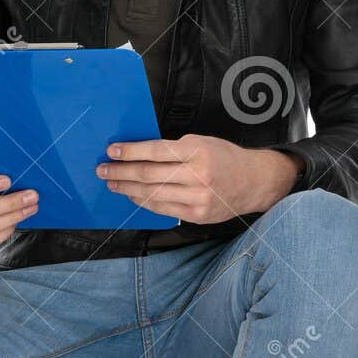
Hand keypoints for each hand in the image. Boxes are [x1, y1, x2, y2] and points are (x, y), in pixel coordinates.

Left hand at [96, 136, 301, 223]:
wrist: (254, 181)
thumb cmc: (225, 157)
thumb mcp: (202, 142)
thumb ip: (173, 148)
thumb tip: (138, 153)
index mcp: (197, 151)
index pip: (155, 151)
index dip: (130, 152)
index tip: (111, 151)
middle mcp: (197, 175)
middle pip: (149, 175)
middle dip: (121, 172)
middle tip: (103, 169)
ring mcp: (197, 198)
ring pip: (152, 194)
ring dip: (127, 189)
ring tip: (112, 183)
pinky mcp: (196, 215)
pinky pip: (162, 208)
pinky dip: (144, 201)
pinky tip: (132, 195)